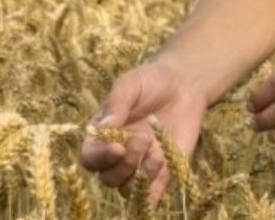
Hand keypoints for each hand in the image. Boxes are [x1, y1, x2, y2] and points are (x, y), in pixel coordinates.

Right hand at [78, 61, 207, 205]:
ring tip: (157, 154)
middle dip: (124, 164)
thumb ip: (117, 105)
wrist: (184, 85)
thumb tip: (104, 128)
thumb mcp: (130, 84)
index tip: (118, 146)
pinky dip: (154, 189)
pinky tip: (164, 165)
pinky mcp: (162, 173)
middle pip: (108, 178)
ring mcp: (139, 165)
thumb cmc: (151, 81)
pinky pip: (151, 194)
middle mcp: (118, 155)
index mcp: (102, 135)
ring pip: (127, 190)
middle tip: (143, 139)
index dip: (100, 157)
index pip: (89, 157)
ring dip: (140, 177)